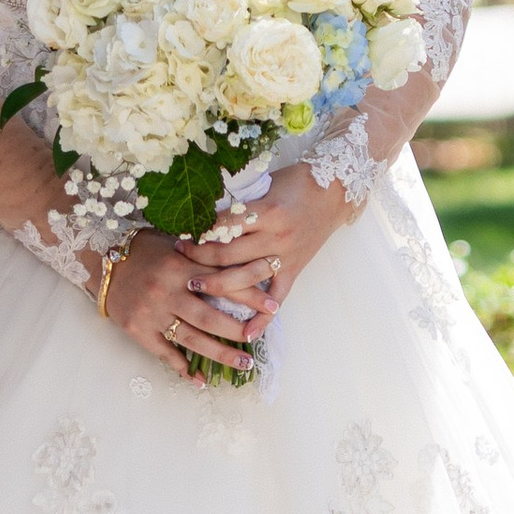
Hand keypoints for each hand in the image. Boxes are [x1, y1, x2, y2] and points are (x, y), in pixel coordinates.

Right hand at [103, 230, 272, 381]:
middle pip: (210, 318)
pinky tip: (200, 379)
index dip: (250, 296)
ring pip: (192, 340)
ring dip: (220, 355)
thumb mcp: (177, 245)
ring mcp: (153, 314)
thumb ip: (205, 256)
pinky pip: (165, 354)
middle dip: (238, 332)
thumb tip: (244, 260)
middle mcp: (168, 292)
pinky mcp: (139, 331)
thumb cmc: (146, 250)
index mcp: (181, 267)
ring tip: (243, 364)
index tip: (274, 306)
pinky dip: (184, 368)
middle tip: (259, 340)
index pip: (223, 283)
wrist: (104, 263)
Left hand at [186, 160, 358, 315]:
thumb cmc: (298, 181)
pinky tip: (246, 332)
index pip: (224, 224)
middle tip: (177, 258)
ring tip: (194, 286)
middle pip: (229, 252)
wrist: (336, 191)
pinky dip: (263, 317)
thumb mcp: (266, 184)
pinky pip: (277, 297)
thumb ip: (240, 201)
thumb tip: (205, 213)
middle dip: (200, 256)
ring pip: (247, 277)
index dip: (200, 230)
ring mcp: (286, 255)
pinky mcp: (295, 269)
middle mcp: (276, 235)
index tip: (180, 232)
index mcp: (267, 211)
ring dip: (219, 284)